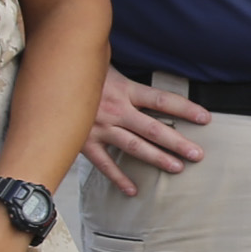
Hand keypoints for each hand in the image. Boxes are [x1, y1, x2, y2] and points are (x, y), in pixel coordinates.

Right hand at [83, 66, 210, 195]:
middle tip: (198, 155)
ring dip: (157, 158)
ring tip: (177, 168)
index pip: (162, 100)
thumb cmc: (78, 69)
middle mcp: (116, 110)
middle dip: (178, 142)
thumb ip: (124, 69)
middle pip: (153, 128)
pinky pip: (104, 163)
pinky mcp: (84, 142)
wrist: (45, 79)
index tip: (205, 118)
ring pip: (134, 147)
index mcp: (125, 89)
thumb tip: (137, 61)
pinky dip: (118, 178)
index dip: (186, 109)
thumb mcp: (104, 62)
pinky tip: (133, 190)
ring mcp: (100, 128)